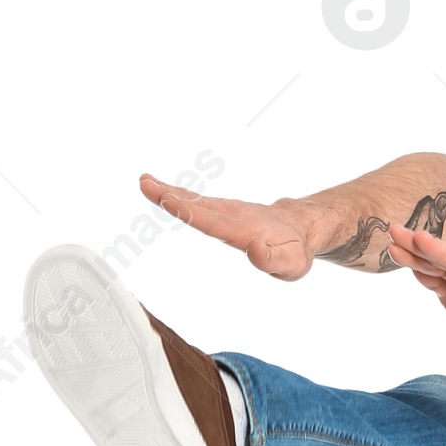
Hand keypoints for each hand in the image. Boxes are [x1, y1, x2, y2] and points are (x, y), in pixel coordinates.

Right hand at [139, 173, 317, 280]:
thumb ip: (272, 259)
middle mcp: (232, 216)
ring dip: (169, 192)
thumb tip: (253, 250)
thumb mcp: (291, 263)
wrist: (300, 228)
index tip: (169, 200)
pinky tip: (159, 189)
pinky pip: (197, 202)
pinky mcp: (221, 211)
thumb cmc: (294, 251)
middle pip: (198, 206)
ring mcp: (226, 211)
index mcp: (244, 230)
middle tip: (146, 185)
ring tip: (145, 182)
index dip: (190, 211)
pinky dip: (177, 195)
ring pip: (195, 201)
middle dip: (172, 196)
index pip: (212, 221)